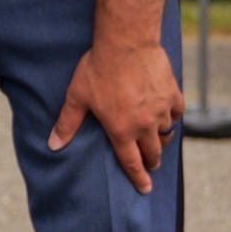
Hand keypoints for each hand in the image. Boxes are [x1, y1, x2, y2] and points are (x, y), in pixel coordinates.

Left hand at [48, 37, 184, 191]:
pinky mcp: (173, 93)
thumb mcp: (77, 96)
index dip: (138, 179)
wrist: (126, 42)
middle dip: (152, 162)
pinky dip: (173, 116)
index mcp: (121, 130)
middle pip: (153, 153)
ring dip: (161, 138)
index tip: (145, 189)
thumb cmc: (99, 68)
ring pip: (166, 132)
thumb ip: (68, 123)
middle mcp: (145, 125)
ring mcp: (161, 109)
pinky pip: (177, 112)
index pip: (132, 163)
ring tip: (156, 138)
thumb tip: (53, 145)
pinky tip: (168, 113)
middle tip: (151, 165)